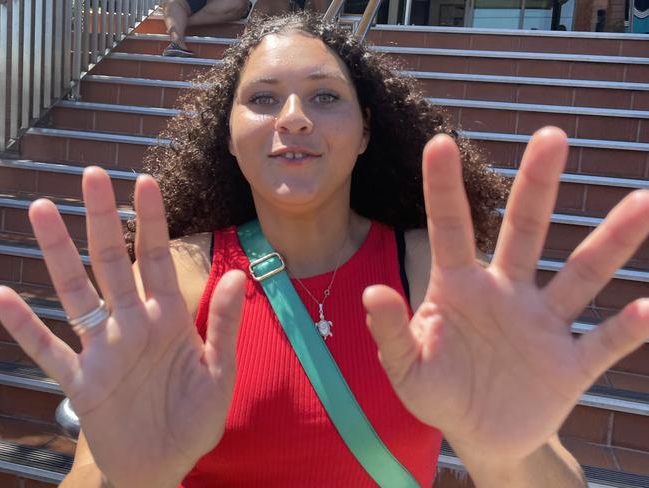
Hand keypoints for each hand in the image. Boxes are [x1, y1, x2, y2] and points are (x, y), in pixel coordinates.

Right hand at [0, 168, 245, 486]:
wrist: (166, 465)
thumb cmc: (196, 418)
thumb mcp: (221, 370)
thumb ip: (223, 322)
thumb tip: (237, 273)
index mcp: (169, 318)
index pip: (158, 259)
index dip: (152, 221)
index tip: (144, 180)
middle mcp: (132, 324)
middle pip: (113, 262)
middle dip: (103, 220)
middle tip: (91, 175)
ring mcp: (103, 350)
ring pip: (76, 292)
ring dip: (59, 254)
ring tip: (43, 211)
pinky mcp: (81, 383)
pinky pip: (48, 350)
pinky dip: (25, 327)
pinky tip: (3, 296)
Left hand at [363, 127, 648, 462]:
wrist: (481, 437)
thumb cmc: (439, 394)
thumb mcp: (407, 368)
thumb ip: (390, 332)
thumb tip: (371, 293)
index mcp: (459, 289)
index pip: (449, 229)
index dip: (442, 188)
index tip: (437, 141)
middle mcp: (506, 293)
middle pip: (525, 230)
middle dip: (538, 185)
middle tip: (551, 136)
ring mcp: (541, 325)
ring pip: (580, 275)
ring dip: (611, 242)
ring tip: (642, 202)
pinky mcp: (569, 364)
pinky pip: (603, 342)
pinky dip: (627, 329)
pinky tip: (648, 308)